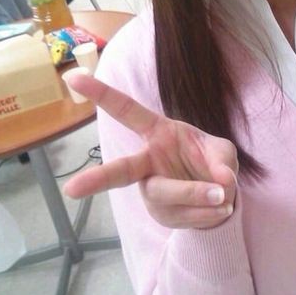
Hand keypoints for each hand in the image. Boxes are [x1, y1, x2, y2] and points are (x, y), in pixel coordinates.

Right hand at [62, 73, 238, 229]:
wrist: (221, 198)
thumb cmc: (214, 164)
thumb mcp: (223, 152)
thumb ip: (223, 161)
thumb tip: (221, 183)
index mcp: (157, 133)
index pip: (127, 111)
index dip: (101, 94)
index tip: (74, 78)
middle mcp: (147, 162)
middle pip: (121, 171)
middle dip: (97, 179)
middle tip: (72, 190)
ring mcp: (152, 192)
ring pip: (164, 194)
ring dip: (195, 194)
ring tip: (222, 195)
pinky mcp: (162, 216)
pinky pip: (184, 215)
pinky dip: (209, 212)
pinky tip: (222, 206)